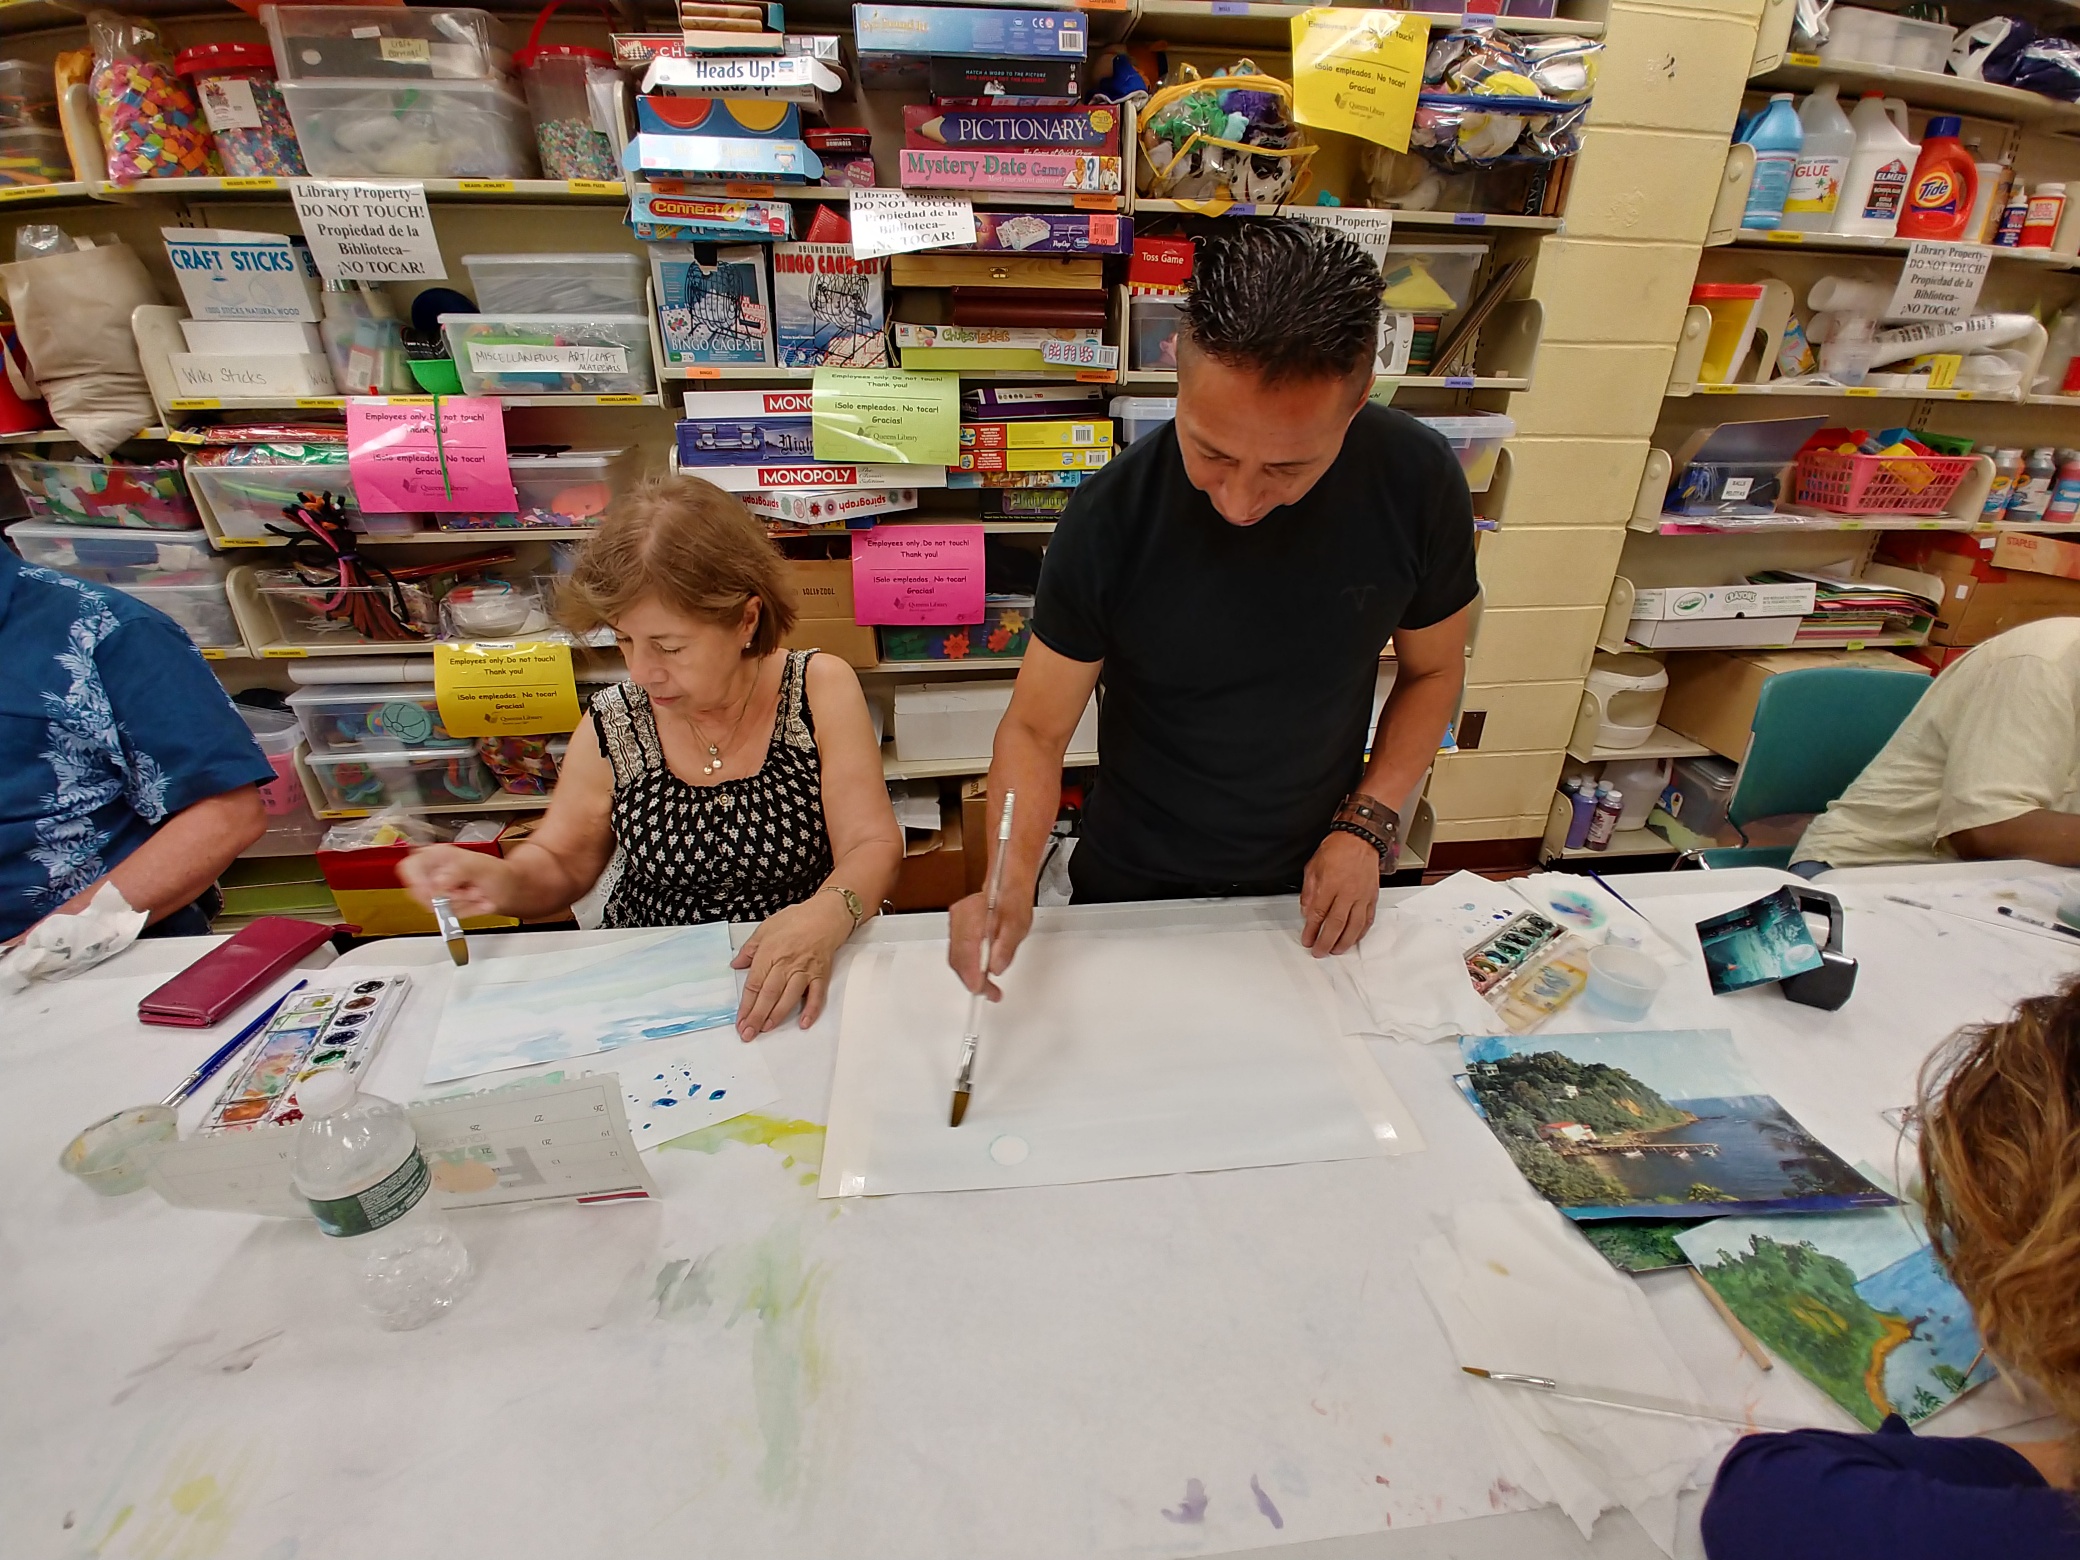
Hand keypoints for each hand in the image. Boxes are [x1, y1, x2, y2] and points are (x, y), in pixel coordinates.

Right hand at [398, 845, 513, 919]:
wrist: (508, 888)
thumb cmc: (497, 873)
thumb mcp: (479, 866)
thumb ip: (458, 871)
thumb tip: (439, 882)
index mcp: (437, 854)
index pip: (409, 868)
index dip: (417, 883)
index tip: (434, 894)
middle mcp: (433, 870)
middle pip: (419, 892)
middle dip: (445, 897)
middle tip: (465, 892)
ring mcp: (436, 888)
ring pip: (432, 907)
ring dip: (457, 905)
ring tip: (473, 894)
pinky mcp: (441, 904)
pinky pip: (443, 916)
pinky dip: (462, 912)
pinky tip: (473, 902)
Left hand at [731, 891, 851, 1039]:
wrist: (826, 915)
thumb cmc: (796, 919)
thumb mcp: (765, 928)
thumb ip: (749, 949)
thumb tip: (736, 964)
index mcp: (770, 952)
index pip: (754, 984)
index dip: (746, 1005)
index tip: (739, 1020)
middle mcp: (786, 963)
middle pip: (769, 994)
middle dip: (757, 1016)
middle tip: (748, 1033)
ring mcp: (805, 970)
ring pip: (789, 997)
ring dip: (777, 1015)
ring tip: (766, 1029)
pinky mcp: (821, 975)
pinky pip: (817, 996)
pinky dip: (811, 1010)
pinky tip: (803, 1023)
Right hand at [948, 890, 1032, 999]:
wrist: (1006, 888)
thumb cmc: (1012, 902)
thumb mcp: (1018, 924)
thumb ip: (1006, 946)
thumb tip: (996, 967)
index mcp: (973, 912)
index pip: (966, 949)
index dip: (972, 973)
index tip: (981, 989)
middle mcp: (958, 916)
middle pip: (958, 957)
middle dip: (972, 979)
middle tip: (989, 993)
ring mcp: (954, 923)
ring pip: (956, 957)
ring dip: (970, 975)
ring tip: (987, 988)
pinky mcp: (955, 930)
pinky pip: (957, 953)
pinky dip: (967, 966)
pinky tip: (979, 975)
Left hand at [1300, 830, 1382, 956]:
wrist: (1359, 839)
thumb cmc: (1337, 850)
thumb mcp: (1313, 867)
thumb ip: (1309, 892)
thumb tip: (1307, 912)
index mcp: (1330, 884)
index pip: (1318, 914)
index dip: (1311, 930)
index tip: (1307, 939)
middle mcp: (1348, 892)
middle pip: (1336, 924)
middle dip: (1326, 941)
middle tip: (1319, 951)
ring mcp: (1362, 896)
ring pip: (1354, 926)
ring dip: (1344, 942)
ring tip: (1336, 950)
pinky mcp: (1372, 897)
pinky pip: (1367, 920)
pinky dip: (1360, 932)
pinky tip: (1354, 938)